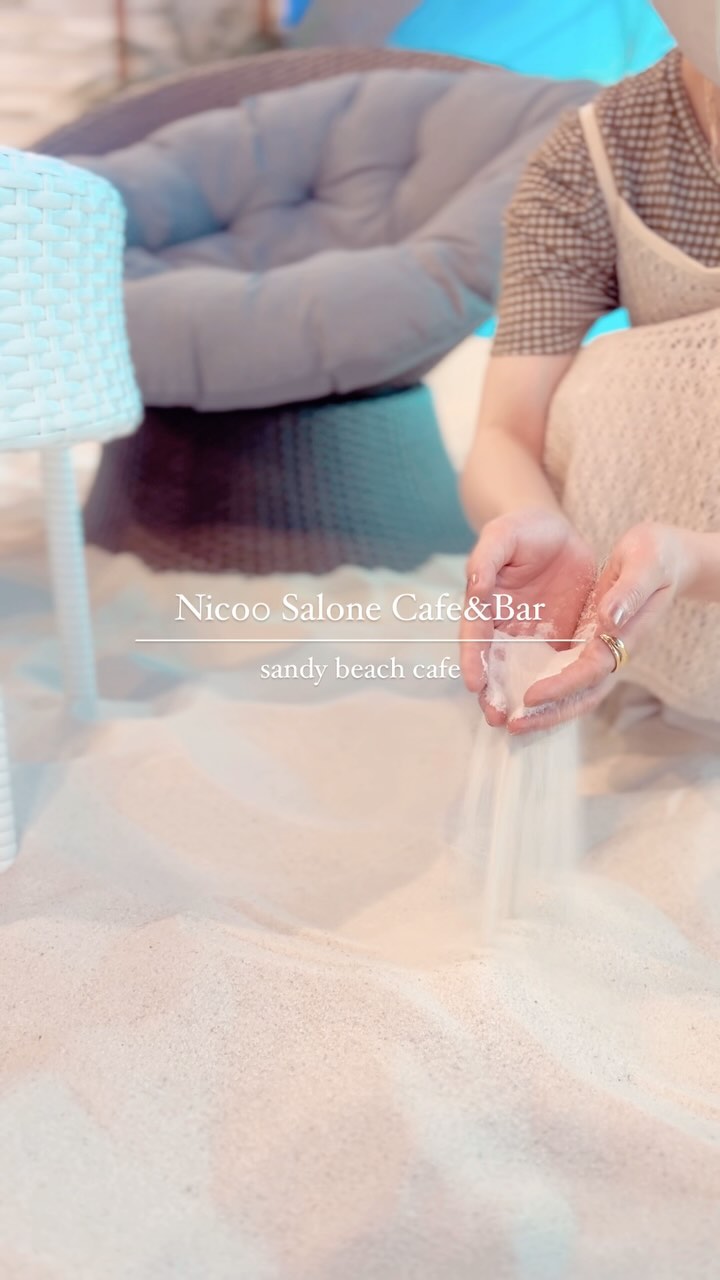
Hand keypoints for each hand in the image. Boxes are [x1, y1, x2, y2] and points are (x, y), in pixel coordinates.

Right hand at [460, 508, 595, 726]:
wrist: (557, 533)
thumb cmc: (524, 529)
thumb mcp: (503, 534)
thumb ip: (485, 558)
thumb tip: (475, 586)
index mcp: (484, 602)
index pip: (475, 634)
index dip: (474, 658)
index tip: (473, 682)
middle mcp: (502, 626)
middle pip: (494, 664)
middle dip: (493, 692)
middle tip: (495, 716)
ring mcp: (529, 637)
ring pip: (521, 674)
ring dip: (519, 699)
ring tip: (519, 724)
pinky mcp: (557, 640)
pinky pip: (555, 668)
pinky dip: (553, 690)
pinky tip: (554, 710)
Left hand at [519, 521, 698, 731]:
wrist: (663, 556)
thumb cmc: (656, 555)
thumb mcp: (645, 563)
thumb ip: (629, 591)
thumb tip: (608, 619)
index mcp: (626, 635)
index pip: (592, 669)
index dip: (563, 685)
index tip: (532, 695)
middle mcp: (613, 650)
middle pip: (583, 694)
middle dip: (550, 713)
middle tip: (514, 725)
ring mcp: (601, 650)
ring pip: (574, 691)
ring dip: (545, 710)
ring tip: (512, 722)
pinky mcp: (590, 644)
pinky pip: (566, 674)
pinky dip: (546, 690)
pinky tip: (518, 695)